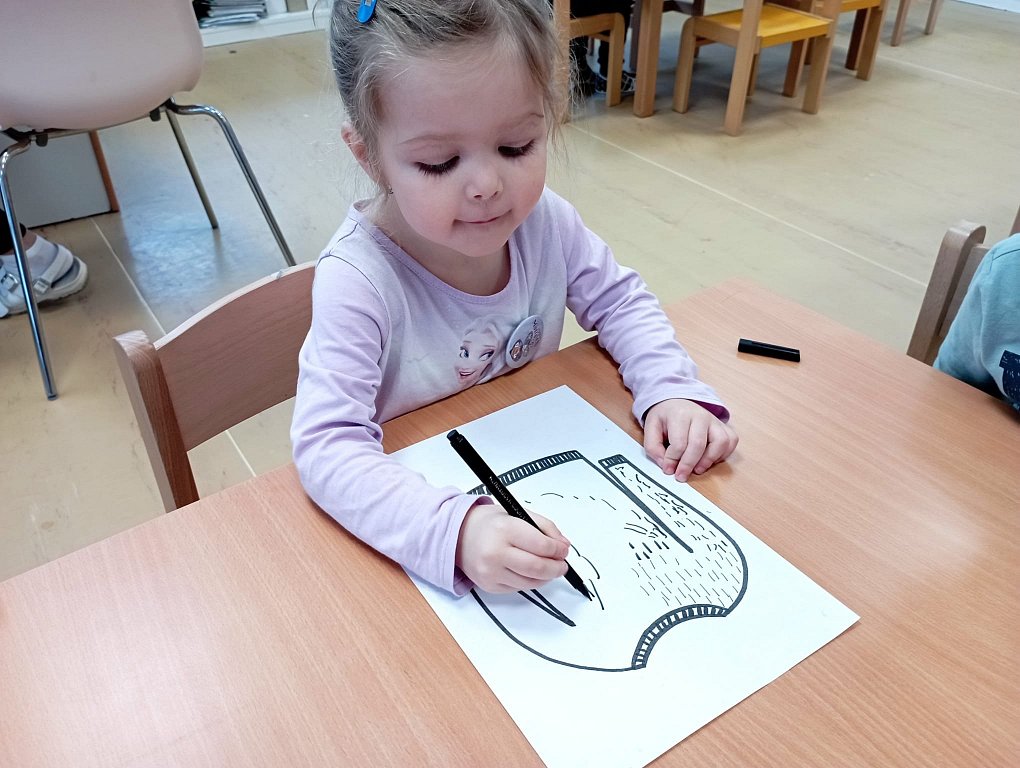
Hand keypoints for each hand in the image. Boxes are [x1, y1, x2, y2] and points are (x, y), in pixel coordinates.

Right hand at [455, 502, 569, 592]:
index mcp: (504, 529)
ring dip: (546, 577)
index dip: (558, 550)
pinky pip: (518, 588)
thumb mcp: (517, 513)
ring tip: (549, 568)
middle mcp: (495, 552)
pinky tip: (529, 572)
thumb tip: (563, 545)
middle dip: (557, 568)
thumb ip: (544, 527)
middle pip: (538, 568)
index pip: (542, 546)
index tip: (563, 549)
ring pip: (530, 582)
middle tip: (562, 564)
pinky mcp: (489, 586)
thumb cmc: (489, 523)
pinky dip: (529, 581)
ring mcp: (491, 572)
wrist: (459, 535)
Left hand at [643, 399, 737, 481]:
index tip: (668, 470)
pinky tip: (709, 459)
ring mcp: (714, 420)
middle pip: (698, 445)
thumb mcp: (650, 427)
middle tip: (681, 476)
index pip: (679, 443)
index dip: (672, 460)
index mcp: (680, 414)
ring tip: (697, 469)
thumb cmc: (665, 417)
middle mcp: (700, 415)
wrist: (676, 401)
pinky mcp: (723, 426)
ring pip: (720, 442)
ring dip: (709, 460)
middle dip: (688, 465)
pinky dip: (723, 454)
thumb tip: (666, 466)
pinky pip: (731, 441)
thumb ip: (653, 447)